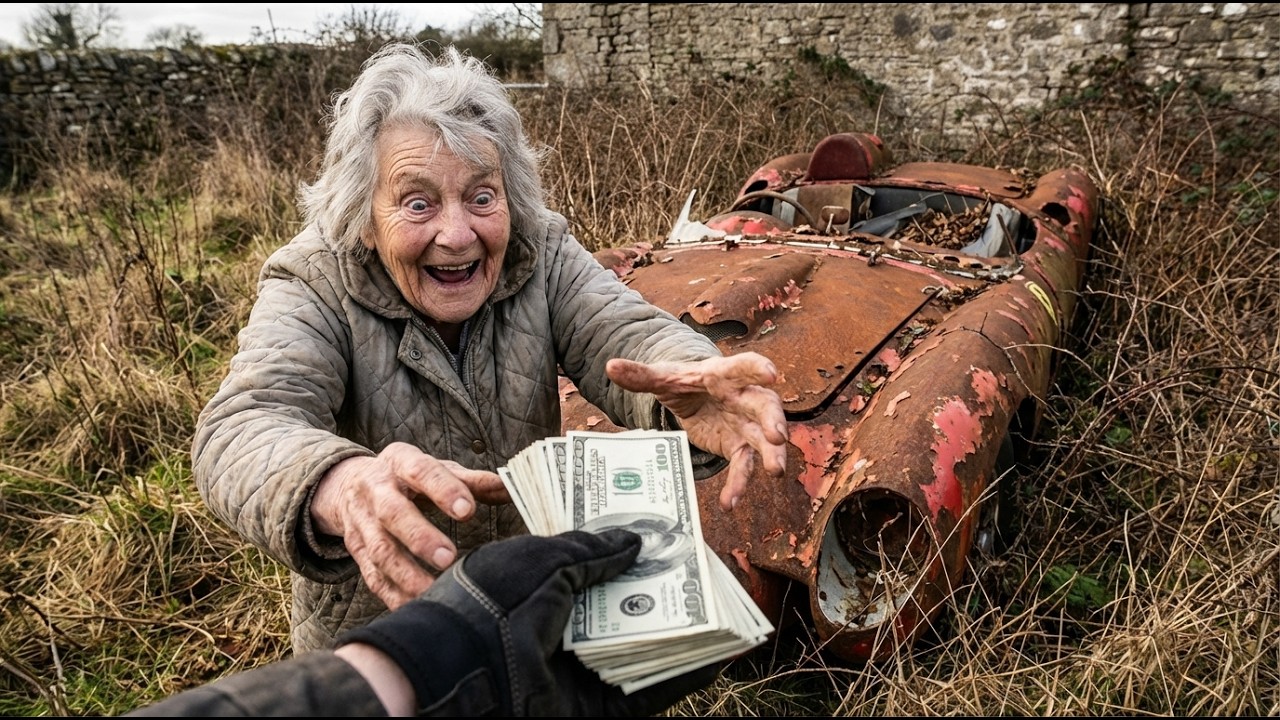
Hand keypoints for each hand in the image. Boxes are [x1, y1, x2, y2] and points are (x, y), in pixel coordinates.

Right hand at [310, 442, 508, 608]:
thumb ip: (472, 480)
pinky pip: (373, 577)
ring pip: (379, 551)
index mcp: (399, 462)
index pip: (420, 471)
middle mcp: (375, 490)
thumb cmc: (408, 477)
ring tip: (434, 591)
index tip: (468, 510)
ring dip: (406, 574)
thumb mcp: (436, 468)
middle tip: (448, 557)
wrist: (349, 485)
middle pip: (392, 513)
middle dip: (419, 536)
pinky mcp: (358, 552)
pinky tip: (417, 607)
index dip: (443, 490)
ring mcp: (362, 523)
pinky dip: (394, 596)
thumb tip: (510, 487)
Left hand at [337, 529, 719, 715]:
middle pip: (625, 609)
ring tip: (726, 609)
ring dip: (684, 631)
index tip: (666, 536)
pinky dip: (683, 676)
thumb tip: (635, 541)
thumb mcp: (542, 559)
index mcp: (540, 589)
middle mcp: (562, 629)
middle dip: (664, 591)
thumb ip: (591, 551)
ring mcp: (580, 670)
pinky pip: (647, 693)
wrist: (462, 672)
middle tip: (705, 571)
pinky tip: (717, 656)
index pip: (595, 568)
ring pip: (642, 650)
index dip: (630, 552)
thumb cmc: (493, 602)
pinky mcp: (594, 707)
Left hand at [605, 352, 787, 509]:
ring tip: (775, 471)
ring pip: (763, 439)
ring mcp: (744, 423)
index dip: (757, 369)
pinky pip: (742, 466)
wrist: (691, 398)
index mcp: (723, 375)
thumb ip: (641, 375)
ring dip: (771, 454)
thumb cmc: (683, 383)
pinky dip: (738, 484)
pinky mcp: (738, 446)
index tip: (770, 373)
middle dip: (773, 420)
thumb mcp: (663, 378)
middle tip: (777, 436)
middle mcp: (742, 398)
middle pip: (764, 406)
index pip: (743, 367)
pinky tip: (729, 503)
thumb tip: (611, 366)